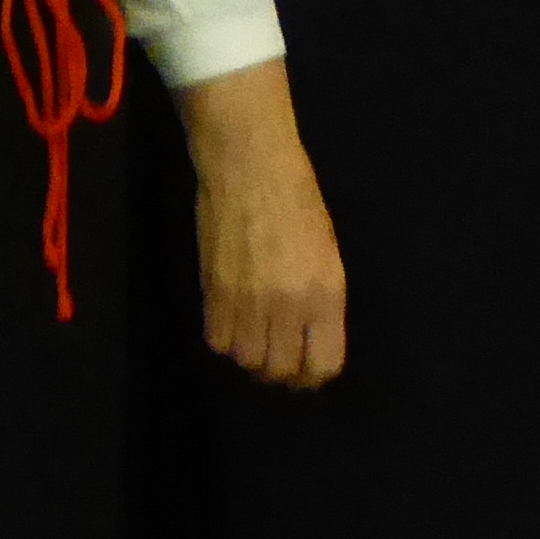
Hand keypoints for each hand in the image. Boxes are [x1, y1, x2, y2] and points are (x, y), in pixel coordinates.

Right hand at [178, 63, 347, 388]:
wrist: (249, 163)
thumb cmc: (297, 198)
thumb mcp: (326, 252)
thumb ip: (319, 300)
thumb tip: (307, 337)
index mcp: (326, 293)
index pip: (323, 365)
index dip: (313, 375)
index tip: (305, 367)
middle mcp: (289, 304)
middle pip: (280, 370)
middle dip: (280, 373)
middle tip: (275, 356)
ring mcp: (248, 299)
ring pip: (246, 360)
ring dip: (249, 357)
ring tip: (251, 338)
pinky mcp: (214, 289)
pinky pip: (217, 339)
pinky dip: (224, 339)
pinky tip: (229, 321)